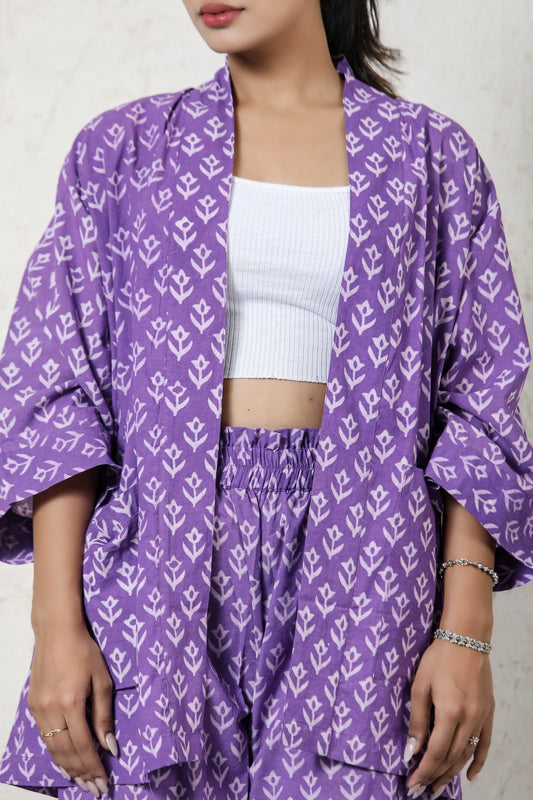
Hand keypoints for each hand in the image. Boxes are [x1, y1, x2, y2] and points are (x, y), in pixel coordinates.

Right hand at [27, 622, 117, 796]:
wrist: (56, 632)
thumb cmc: (84, 652)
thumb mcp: (103, 680)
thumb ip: (104, 714)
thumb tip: (109, 745)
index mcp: (72, 702)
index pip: (84, 745)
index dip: (94, 766)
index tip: (104, 781)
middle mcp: (52, 709)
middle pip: (67, 752)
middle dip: (82, 773)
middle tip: (95, 789)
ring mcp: (39, 709)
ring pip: (53, 748)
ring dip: (68, 767)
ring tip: (82, 781)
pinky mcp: (33, 706)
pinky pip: (45, 737)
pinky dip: (56, 752)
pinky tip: (65, 762)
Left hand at [404, 637, 493, 797]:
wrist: (466, 638)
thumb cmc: (438, 659)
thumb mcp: (420, 686)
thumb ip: (417, 721)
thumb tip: (411, 751)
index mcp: (450, 712)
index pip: (436, 751)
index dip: (424, 770)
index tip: (412, 783)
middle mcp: (469, 718)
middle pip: (452, 757)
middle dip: (436, 775)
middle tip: (422, 790)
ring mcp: (482, 716)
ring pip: (468, 753)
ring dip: (453, 772)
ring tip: (439, 785)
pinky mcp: (489, 711)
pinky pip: (485, 742)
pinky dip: (478, 761)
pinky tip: (470, 775)